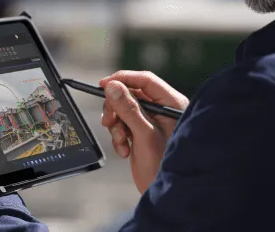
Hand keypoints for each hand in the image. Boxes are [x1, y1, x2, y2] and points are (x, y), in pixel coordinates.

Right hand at [100, 70, 188, 193]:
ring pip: (124, 110)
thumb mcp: (144, 134)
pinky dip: (119, 136)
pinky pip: (123, 125)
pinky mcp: (142, 134)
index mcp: (171, 104)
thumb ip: (128, 108)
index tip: (103, 84)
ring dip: (116, 125)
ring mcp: (152, 122)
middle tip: (108, 121)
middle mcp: (162, 110)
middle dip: (116, 108)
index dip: (123, 79)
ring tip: (121, 141)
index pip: (145, 80)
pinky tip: (125, 150)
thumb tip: (112, 85)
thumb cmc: (163, 165)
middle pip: (130, 94)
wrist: (165, 195)